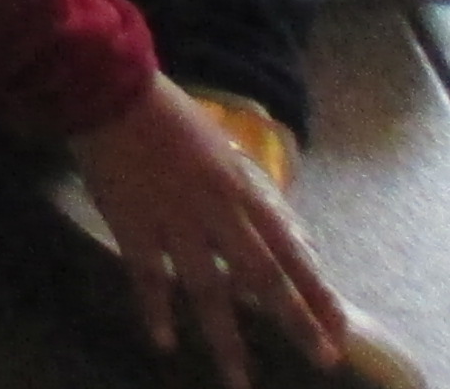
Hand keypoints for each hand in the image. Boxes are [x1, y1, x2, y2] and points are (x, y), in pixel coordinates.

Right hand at [67, 80, 349, 388]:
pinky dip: (157, 311)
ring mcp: (175, 221)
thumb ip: (241, 192)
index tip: (337, 330)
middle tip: (320, 360)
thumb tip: (268, 229)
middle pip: (264, 278)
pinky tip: (165, 341)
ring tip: (238, 380)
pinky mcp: (133, 224)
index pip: (291, 251)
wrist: (111, 90)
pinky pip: (149, 277)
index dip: (317, 293)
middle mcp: (218, 211)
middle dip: (296, 322)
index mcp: (242, 189)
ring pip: (209, 290)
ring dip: (226, 339)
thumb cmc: (167, 115)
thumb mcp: (220, 149)